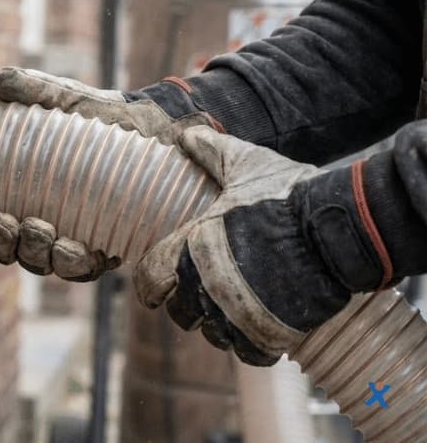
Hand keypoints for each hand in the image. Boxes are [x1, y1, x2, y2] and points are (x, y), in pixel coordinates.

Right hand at [0, 66, 216, 280]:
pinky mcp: (106, 248)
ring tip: (38, 229)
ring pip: (38, 262)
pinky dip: (73, 262)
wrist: (156, 126)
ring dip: (31, 251)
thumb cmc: (99, 115)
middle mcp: (35, 222)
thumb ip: (25, 87)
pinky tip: (71, 247)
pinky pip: (83, 270)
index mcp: (12, 193)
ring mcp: (69, 239)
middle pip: (3, 248)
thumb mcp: (60, 98)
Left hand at [134, 126, 351, 365]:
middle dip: (187, 307)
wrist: (338, 229)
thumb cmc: (288, 194)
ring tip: (233, 312)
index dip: (150, 285)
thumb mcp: (246, 164)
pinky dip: (252, 346)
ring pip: (213, 335)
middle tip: (201, 298)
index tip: (156, 287)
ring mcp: (238, 312)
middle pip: (180, 313)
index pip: (149, 279)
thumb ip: (213, 152)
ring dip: (220, 326)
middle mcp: (206, 284)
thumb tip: (187, 134)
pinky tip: (259, 331)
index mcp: (192, 246)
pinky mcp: (271, 332)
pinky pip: (248, 353)